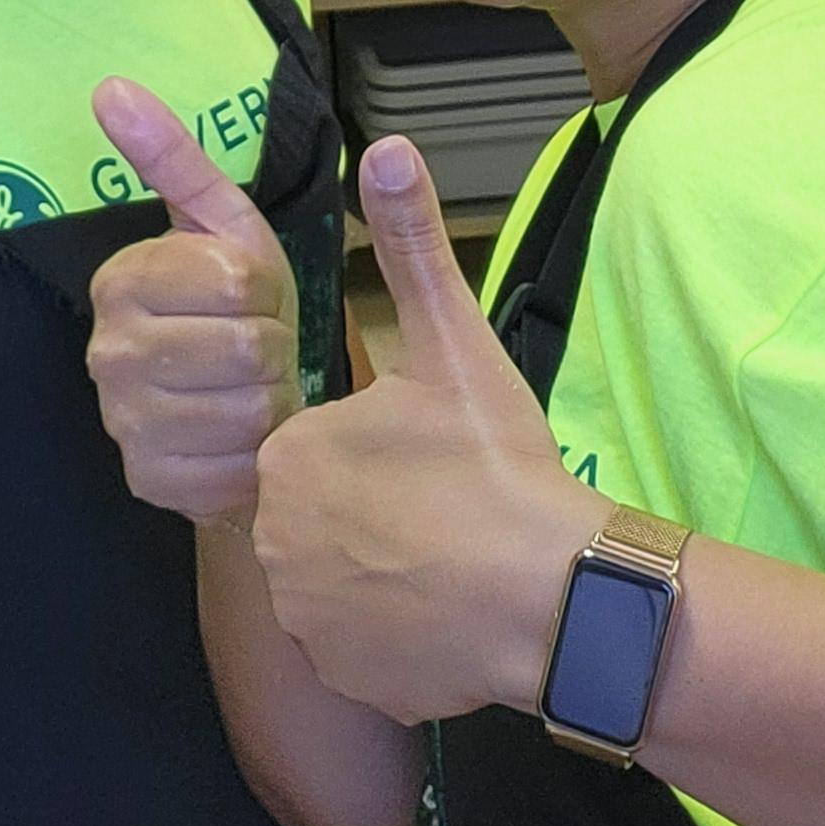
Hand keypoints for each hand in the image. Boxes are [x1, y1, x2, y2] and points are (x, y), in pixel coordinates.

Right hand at [83, 78, 299, 526]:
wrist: (240, 403)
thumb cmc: (237, 306)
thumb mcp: (222, 224)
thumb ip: (172, 155)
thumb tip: (110, 85)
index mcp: (121, 280)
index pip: (237, 278)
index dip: (266, 286)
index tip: (249, 294)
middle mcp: (106, 353)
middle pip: (248, 345)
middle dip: (273, 343)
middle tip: (257, 346)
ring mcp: (123, 423)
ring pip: (250, 407)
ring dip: (270, 400)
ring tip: (251, 389)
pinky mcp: (150, 481)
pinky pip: (238, 465)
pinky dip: (256, 455)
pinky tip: (242, 440)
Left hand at [250, 136, 603, 725]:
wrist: (550, 595)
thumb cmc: (497, 468)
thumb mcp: (455, 345)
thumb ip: (410, 248)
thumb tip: (386, 149)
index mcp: (288, 455)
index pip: (312, 452)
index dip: (374, 454)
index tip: (428, 462)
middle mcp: (274, 540)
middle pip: (318, 519)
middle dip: (371, 516)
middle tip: (442, 511)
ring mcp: (305, 619)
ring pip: (335, 585)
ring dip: (379, 576)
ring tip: (448, 561)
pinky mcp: (343, 677)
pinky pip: (358, 650)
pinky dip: (395, 637)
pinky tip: (446, 613)